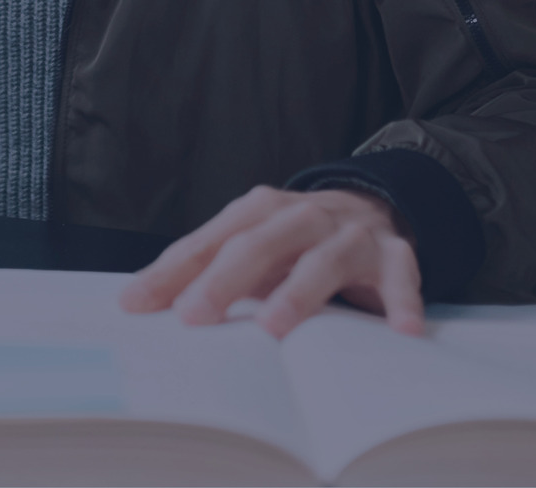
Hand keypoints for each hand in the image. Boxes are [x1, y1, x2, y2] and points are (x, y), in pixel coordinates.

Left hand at [120, 186, 424, 338]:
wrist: (375, 205)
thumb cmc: (294, 239)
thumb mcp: (249, 245)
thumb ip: (199, 270)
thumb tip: (135, 303)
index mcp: (257, 211)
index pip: (207, 243)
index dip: (170, 274)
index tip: (136, 305)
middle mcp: (301, 217)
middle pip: (258, 245)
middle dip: (223, 280)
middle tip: (194, 316)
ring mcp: (349, 235)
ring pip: (322, 260)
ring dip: (298, 293)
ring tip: (274, 328)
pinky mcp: (393, 255)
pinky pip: (399, 277)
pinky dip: (401, 301)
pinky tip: (400, 330)